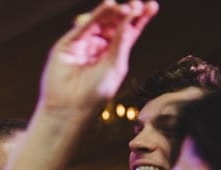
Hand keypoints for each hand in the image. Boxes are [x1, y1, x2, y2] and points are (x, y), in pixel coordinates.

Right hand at [39, 0, 157, 117]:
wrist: (70, 108)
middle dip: (125, 13)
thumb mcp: (115, 65)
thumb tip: (131, 14)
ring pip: (99, 22)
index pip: (128, 31)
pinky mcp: (68, 44)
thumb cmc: (95, 93)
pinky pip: (84, 26)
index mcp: (114, 54)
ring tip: (123, 8)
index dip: (139, 18)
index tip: (152, 6)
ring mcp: (83, 44)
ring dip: (112, 12)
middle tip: (136, 6)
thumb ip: (122, 40)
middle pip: (114, 23)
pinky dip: (96, 14)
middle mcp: (99, 47)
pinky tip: (108, 6)